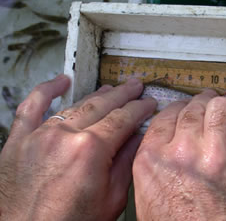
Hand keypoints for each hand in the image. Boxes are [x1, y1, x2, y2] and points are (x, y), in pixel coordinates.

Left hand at [0, 75, 155, 220]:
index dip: (139, 109)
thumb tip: (136, 138)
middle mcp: (65, 137)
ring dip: (96, 95)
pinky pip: (32, 107)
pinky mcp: (20, 140)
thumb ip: (125, 163)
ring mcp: (40, 135)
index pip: (123, 119)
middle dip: (123, 94)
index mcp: (90, 150)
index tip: (147, 103)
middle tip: (135, 87)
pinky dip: (46, 90)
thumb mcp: (111, 200)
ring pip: (75, 104)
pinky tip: (60, 82)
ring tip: (111, 89)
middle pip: (102, 105)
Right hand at [133, 90, 225, 220]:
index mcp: (154, 158)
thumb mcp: (146, 195)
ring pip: (222, 107)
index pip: (167, 114)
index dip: (179, 107)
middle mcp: (183, 152)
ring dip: (225, 106)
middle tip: (207, 106)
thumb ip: (151, 162)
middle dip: (201, 103)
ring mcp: (217, 157)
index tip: (185, 109)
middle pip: (194, 107)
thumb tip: (162, 140)